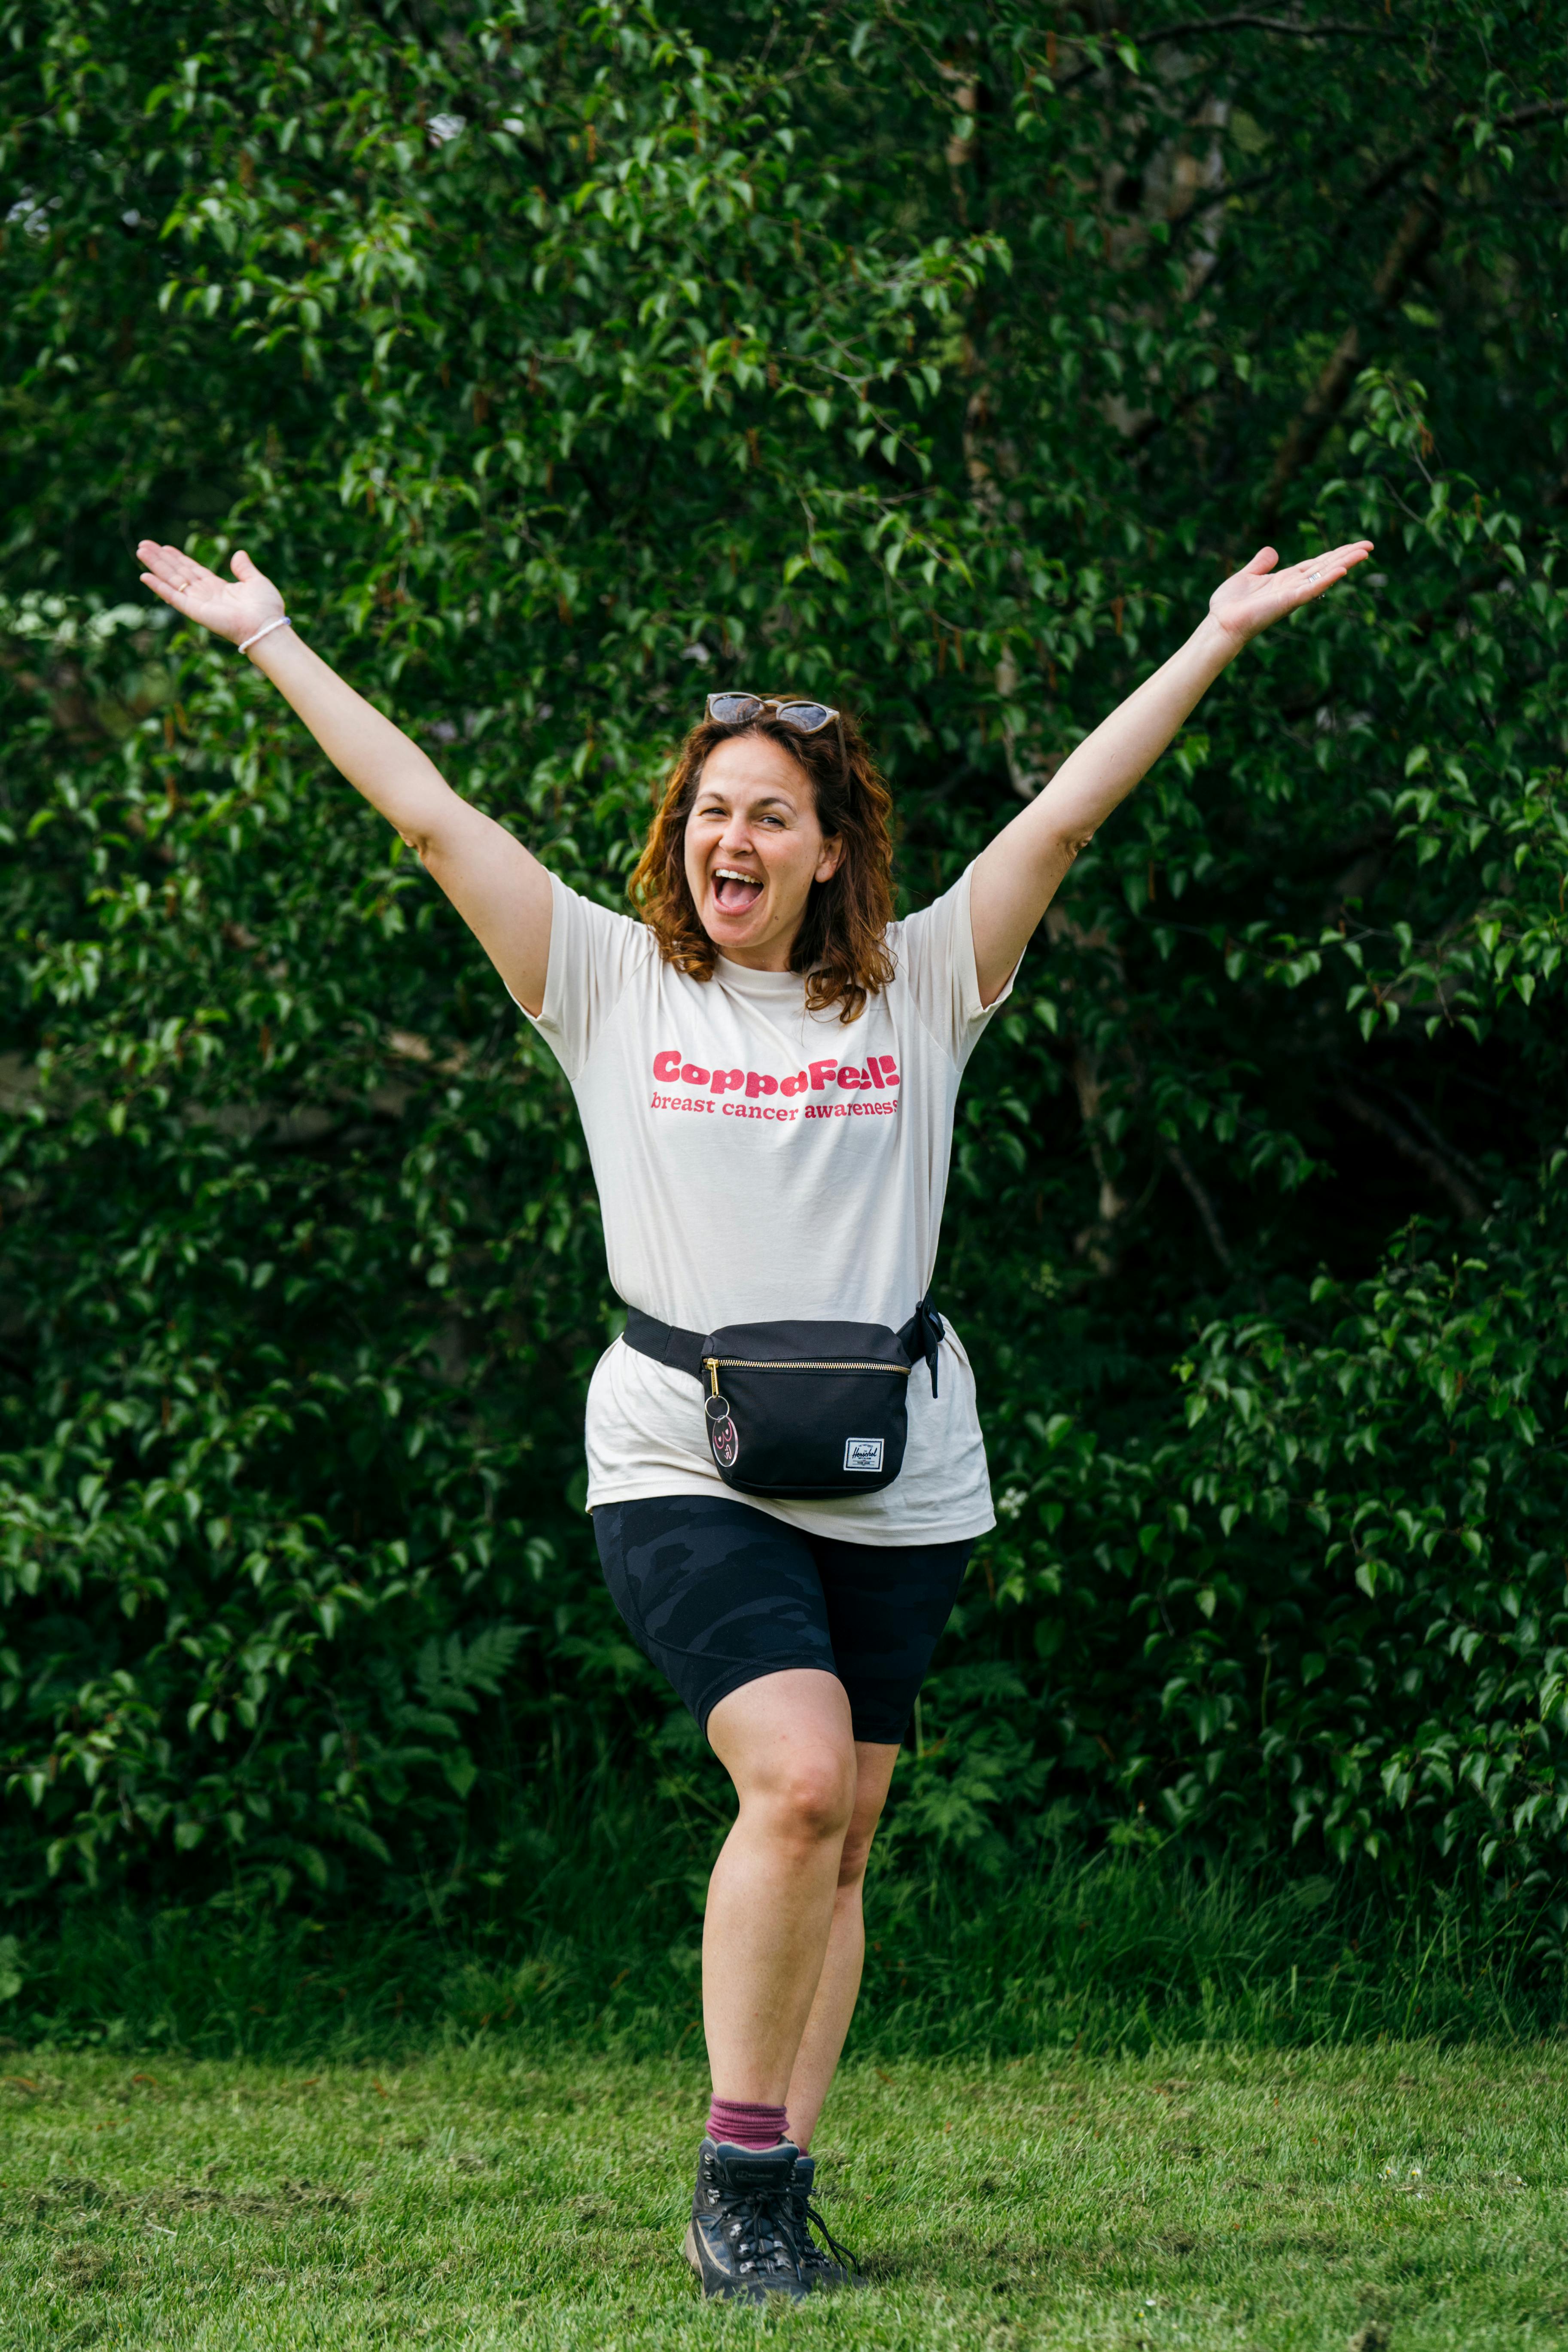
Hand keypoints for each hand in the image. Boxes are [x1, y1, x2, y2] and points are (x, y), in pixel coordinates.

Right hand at [135, 542, 284, 647]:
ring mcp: (198, 603)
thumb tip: (238, 553)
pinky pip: (172, 596)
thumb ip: (244, 568)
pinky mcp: (194, 611)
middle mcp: (205, 595)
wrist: (266, 626)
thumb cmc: (265, 608)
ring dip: (155, 566)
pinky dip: (158, 586)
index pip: (192, 570)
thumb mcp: (256, 581)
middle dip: (161, 558)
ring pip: (171, 580)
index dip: (178, 558)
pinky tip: (144, 575)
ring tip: (140, 551)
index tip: (164, 547)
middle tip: (144, 544)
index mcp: (218, 588)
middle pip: (177, 572)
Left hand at [1207, 539, 1373, 646]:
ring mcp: (1292, 595)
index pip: (1316, 564)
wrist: (1220, 624)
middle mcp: (1294, 587)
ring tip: (1364, 552)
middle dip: (1347, 556)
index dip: (1335, 554)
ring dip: (1345, 563)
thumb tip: (1272, 551)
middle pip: (1326, 567)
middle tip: (1370, 546)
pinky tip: (1342, 569)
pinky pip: (1311, 589)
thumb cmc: (1230, 605)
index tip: (1354, 545)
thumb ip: (1260, 564)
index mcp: (1286, 580)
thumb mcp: (1246, 576)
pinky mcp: (1287, 602)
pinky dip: (1327, 579)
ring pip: (1324, 576)